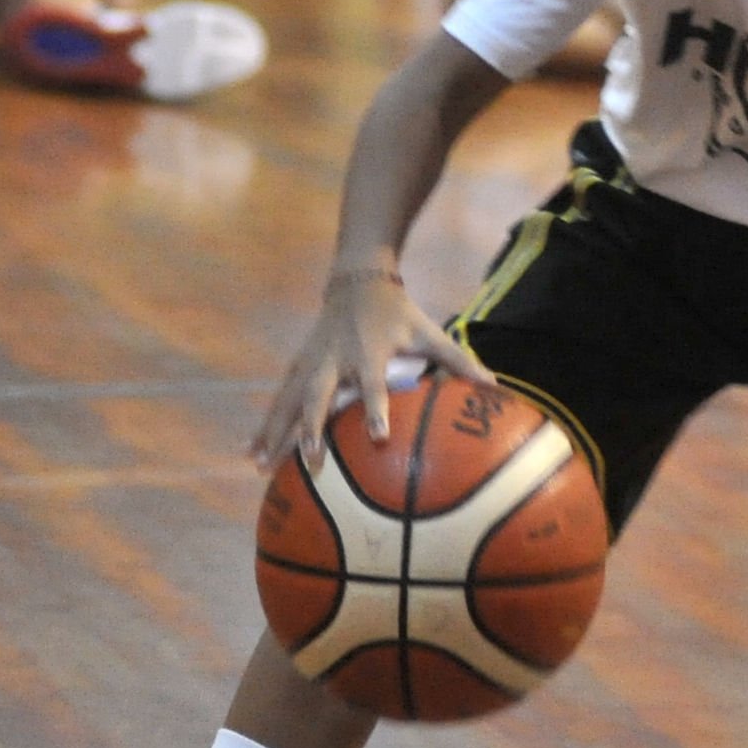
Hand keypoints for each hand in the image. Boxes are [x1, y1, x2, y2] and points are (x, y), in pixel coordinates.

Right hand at [249, 266, 496, 471]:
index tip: (379, 437)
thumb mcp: (430, 332)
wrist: (356, 281)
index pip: (374, 382)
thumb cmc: (398, 313)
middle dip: (311, 427)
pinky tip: (251, 453)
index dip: (376, 408)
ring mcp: (312, 362)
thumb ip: (460, 362)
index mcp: (370, 351)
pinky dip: (265, 425)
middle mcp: (336, 358)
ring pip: (289, 401)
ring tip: (261, 467)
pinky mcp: (298, 366)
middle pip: (319, 395)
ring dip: (275, 433)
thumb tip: (496, 387)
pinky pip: (279, 399)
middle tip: (310, 461)